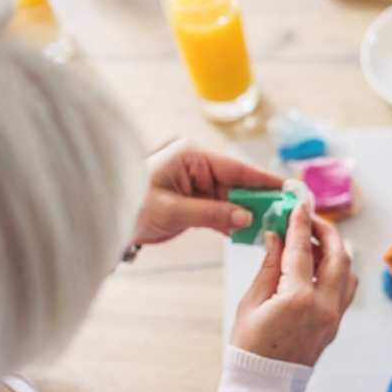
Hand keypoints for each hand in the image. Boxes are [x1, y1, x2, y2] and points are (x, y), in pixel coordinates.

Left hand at [134, 139, 283, 244]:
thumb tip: (246, 218)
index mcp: (193, 157)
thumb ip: (212, 214)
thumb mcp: (172, 210)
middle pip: (240, 184)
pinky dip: (234, 223)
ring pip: (234, 199)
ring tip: (274, 226)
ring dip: (250, 214)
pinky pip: (222, 211)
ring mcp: (198, 185)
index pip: (237, 168)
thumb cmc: (129, 205)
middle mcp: (199, 167)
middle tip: (287, 213)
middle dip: (262, 200)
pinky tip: (250, 234)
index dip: (265, 180)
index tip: (289, 189)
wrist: (103, 219)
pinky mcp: (195, 202)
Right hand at [230, 203, 357, 365]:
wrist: (263, 387)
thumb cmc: (249, 348)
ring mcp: (334, 318)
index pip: (302, 250)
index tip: (299, 204)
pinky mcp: (335, 325)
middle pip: (339, 256)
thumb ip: (269, 267)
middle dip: (327, 232)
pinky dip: (335, 272)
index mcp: (299, 299)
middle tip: (309, 219)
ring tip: (310, 243)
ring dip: (334, 252)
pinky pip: (344, 290)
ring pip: (348, 273)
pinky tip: (315, 267)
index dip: (300, 223)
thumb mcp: (251, 303)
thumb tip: (278, 238)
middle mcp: (324, 307)